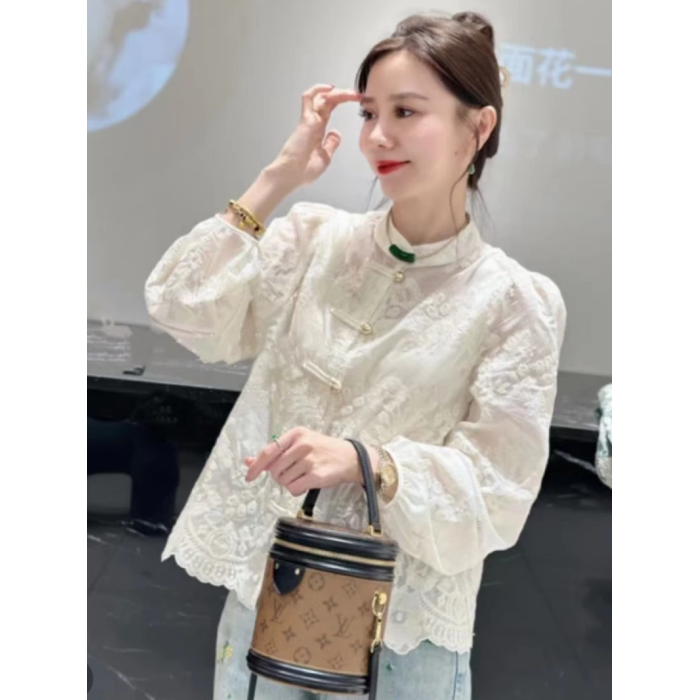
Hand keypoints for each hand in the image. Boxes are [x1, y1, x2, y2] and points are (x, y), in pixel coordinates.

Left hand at [244, 427, 363, 496]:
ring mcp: (310, 460)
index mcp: (297, 433)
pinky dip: (296, 490)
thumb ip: (276, 452)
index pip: (268, 451)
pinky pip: (293, 489)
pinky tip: (306, 483)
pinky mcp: (316, 476)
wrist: (351, 458)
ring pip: (283, 481)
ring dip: (289, 483)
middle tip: (291, 473)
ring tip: (302, 476)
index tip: (249, 476)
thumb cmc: (323, 450)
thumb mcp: (300, 443)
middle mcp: (303, 445)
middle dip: (279, 476)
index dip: (256, 466)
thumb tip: (248, 461)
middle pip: (275, 469)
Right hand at [272, 85, 360, 188]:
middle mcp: (313, 122)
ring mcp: (309, 120)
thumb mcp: (325, 157)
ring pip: (321, 97)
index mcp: (317, 130)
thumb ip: (331, 144)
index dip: (342, 101)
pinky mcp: (305, 120)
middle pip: (328, 100)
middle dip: (343, 94)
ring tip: (351, 93)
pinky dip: (318, 89)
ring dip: (337, 92)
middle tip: (358, 94)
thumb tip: (336, 133)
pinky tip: (330, 88)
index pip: (330, 108)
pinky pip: (308, 98)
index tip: (357, 101)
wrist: (292, 175)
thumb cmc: (304, 171)